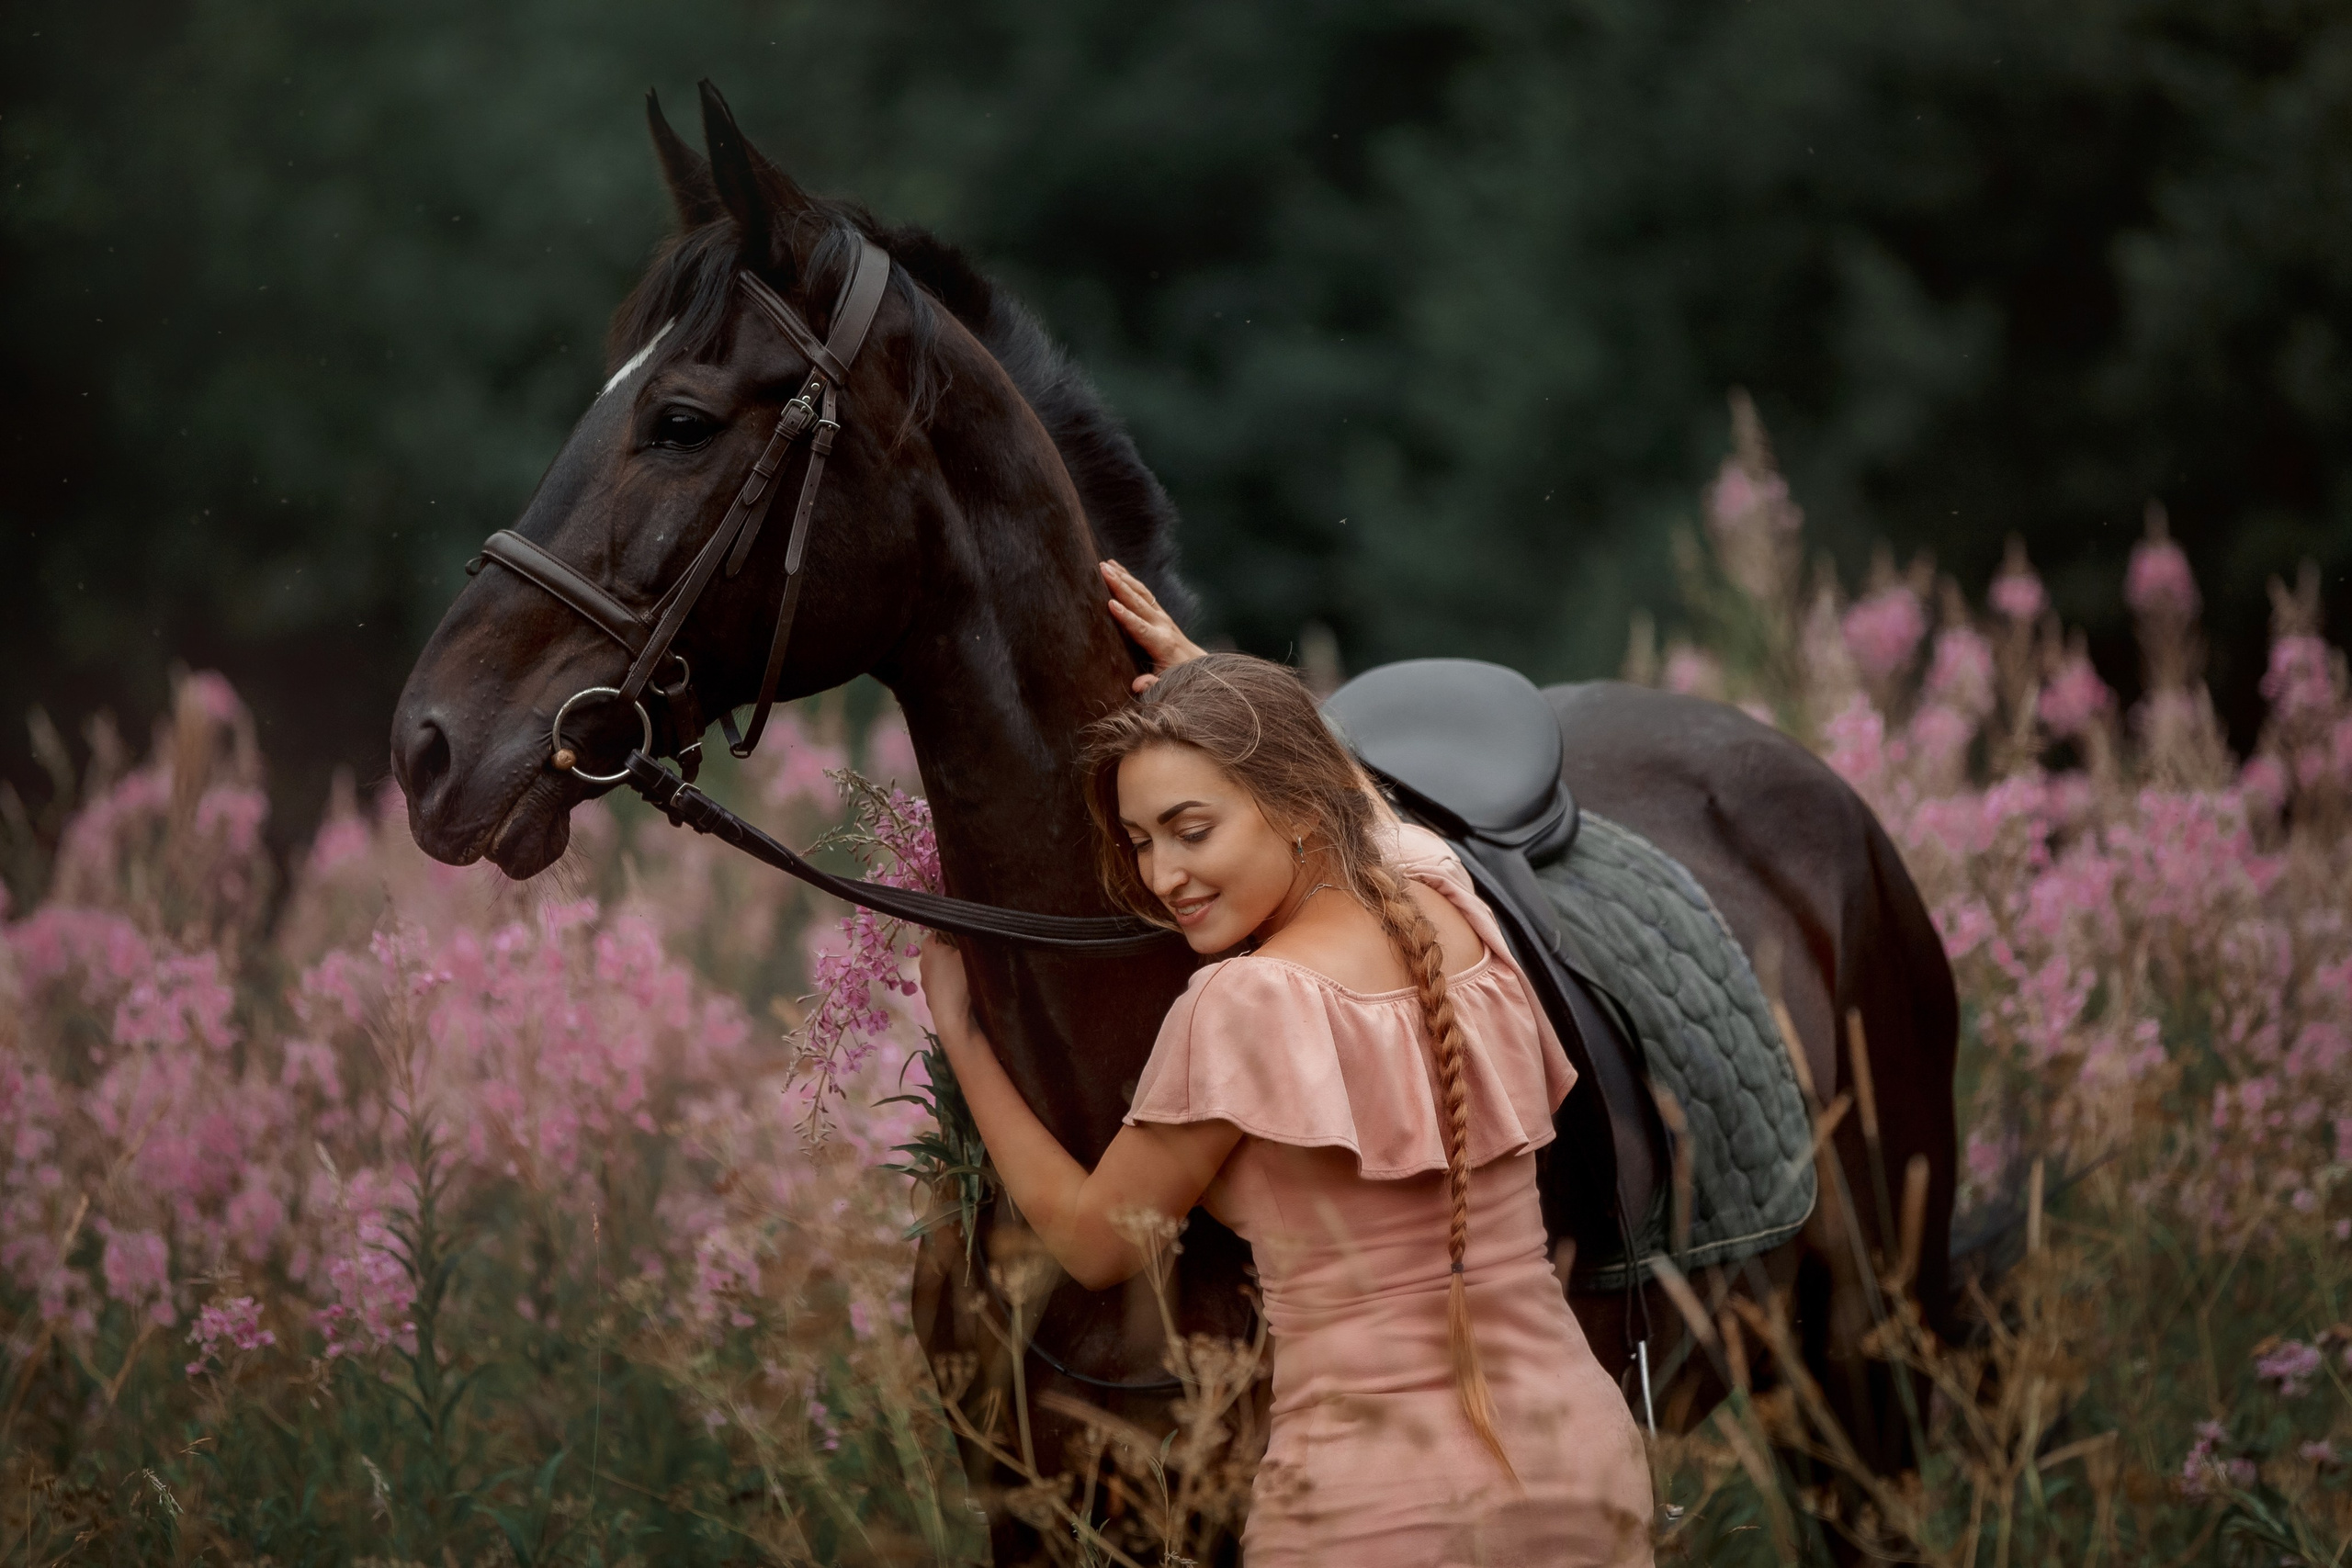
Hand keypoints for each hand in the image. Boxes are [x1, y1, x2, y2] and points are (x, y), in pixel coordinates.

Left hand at [917, 933, 976, 1047]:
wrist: (953, 1017)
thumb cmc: (959, 980)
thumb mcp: (969, 953)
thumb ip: (968, 941)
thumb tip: (970, 935)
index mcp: (929, 948)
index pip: (938, 932)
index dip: (952, 933)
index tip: (966, 939)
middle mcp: (923, 963)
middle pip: (939, 951)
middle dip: (952, 952)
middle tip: (970, 955)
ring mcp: (926, 982)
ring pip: (941, 969)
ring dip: (952, 970)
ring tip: (969, 974)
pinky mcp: (931, 997)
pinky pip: (943, 984)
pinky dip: (951, 985)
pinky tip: (964, 990)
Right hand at [1101, 559, 1205, 693]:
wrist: (1200, 667)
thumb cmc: (1180, 679)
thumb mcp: (1168, 686)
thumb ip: (1153, 685)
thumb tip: (1137, 685)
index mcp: (1162, 644)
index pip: (1140, 628)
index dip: (1126, 616)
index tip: (1110, 604)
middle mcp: (1163, 626)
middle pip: (1139, 603)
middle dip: (1120, 586)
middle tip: (1102, 570)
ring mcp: (1162, 617)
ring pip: (1141, 593)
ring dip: (1123, 578)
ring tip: (1105, 564)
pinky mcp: (1160, 613)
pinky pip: (1143, 593)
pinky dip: (1129, 579)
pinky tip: (1116, 567)